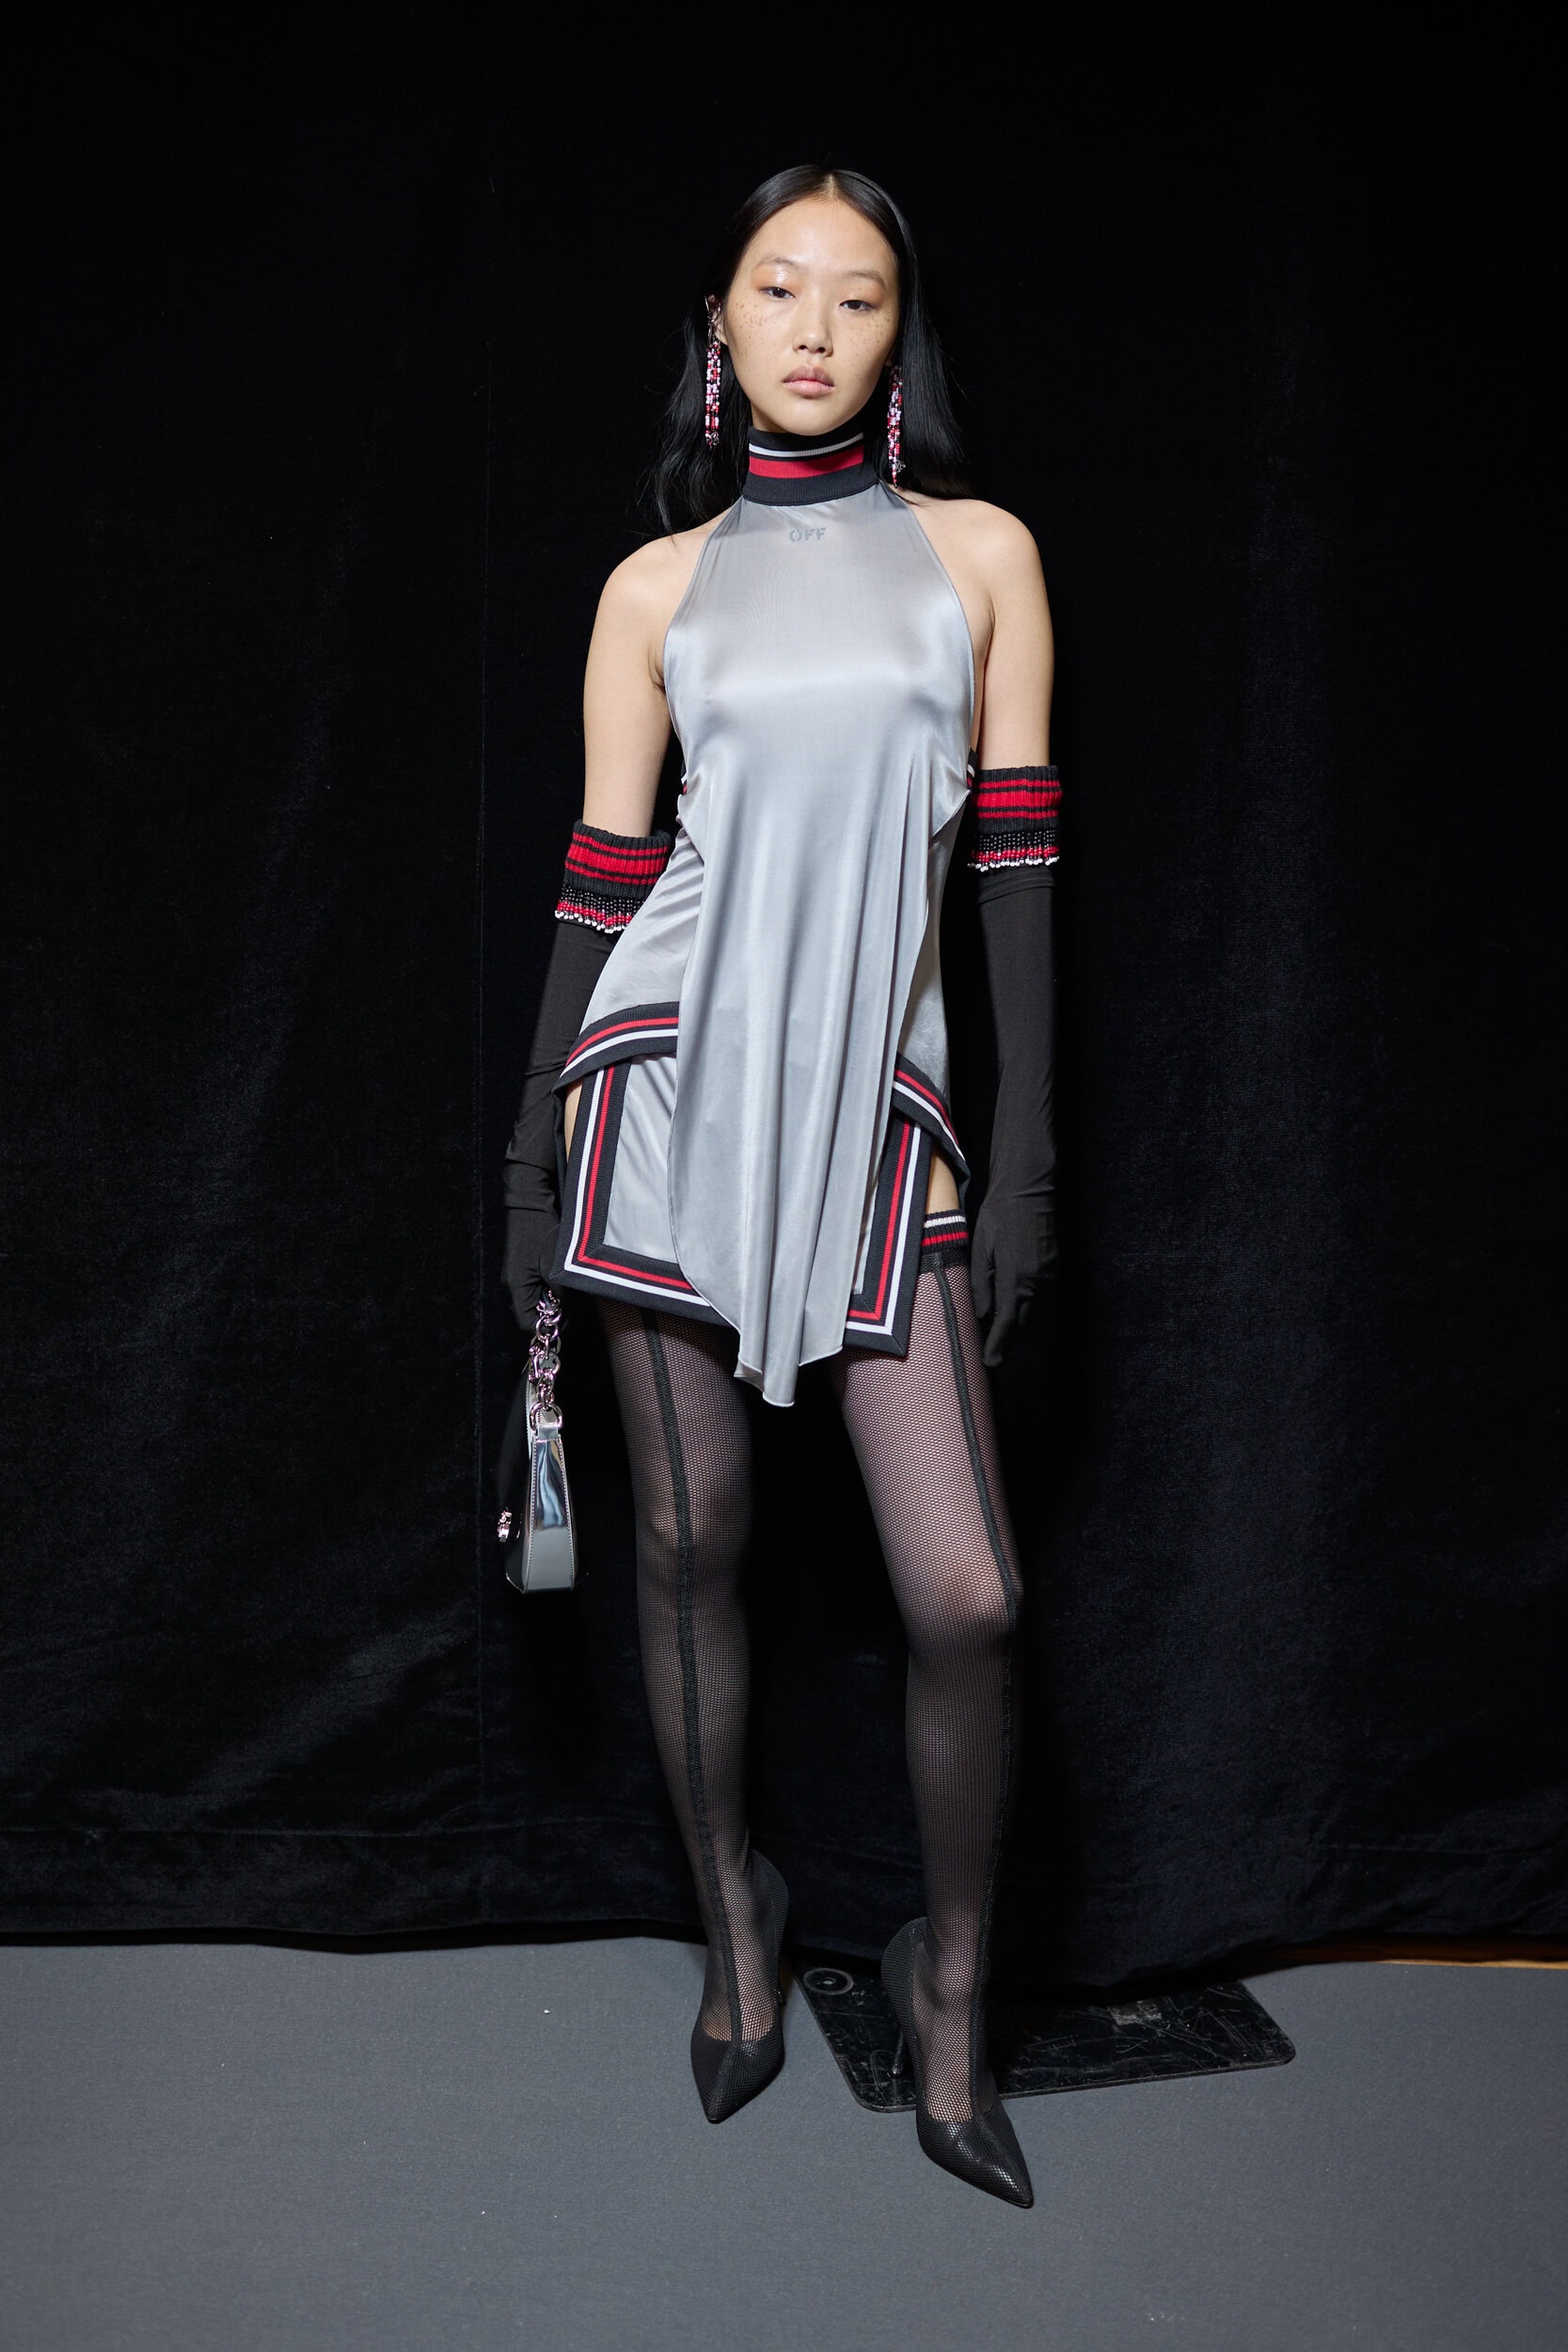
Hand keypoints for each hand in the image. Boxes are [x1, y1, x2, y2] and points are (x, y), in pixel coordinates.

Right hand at [502, 1203, 560, 1338]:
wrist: (529, 1205)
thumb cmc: (541, 1232)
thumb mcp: (555, 1264)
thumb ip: (559, 1292)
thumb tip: (563, 1311)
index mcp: (517, 1286)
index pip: (525, 1322)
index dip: (544, 1327)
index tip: (562, 1321)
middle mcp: (511, 1284)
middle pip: (528, 1313)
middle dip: (548, 1314)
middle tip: (568, 1306)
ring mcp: (514, 1276)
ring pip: (531, 1301)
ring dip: (548, 1301)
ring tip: (564, 1291)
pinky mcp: (519, 1269)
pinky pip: (531, 1288)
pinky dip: (545, 1290)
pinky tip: (557, 1280)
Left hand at [970, 1183, 1055, 1366]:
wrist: (1029, 1188)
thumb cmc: (998, 1215)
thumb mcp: (980, 1250)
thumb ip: (980, 1286)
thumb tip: (982, 1315)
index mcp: (1016, 1279)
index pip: (1007, 1324)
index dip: (998, 1346)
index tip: (990, 1363)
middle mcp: (1038, 1282)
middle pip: (1024, 1324)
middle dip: (1008, 1339)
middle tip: (991, 1349)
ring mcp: (1051, 1275)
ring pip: (1035, 1313)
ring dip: (1019, 1324)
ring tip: (1000, 1332)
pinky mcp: (1055, 1267)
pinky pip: (1042, 1297)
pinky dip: (1028, 1307)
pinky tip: (1014, 1306)